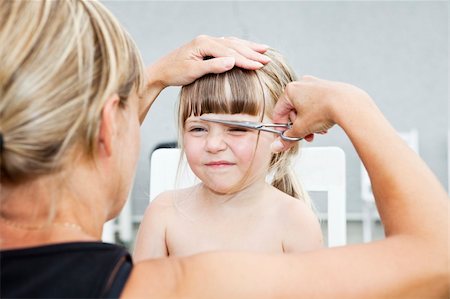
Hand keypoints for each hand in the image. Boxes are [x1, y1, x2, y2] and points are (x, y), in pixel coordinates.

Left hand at [139, 35, 269, 121]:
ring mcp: (207, 42)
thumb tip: (232, 61)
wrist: (161, 71)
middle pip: (234, 45)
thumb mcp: (193, 72)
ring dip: (248, 47)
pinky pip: (227, 45)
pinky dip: (239, 47)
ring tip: (264, 50)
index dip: (246, 60)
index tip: (259, 66)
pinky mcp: (206, 47)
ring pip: (232, 43)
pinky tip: (247, 48)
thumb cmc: (175, 73)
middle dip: (252, 53)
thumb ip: (213, 66)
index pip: (230, 52)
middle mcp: (206, 40)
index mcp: (203, 44)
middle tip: (267, 59)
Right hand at [271, 76, 369, 151]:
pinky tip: (323, 125)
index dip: (281, 128)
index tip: (284, 137)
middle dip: (298, 126)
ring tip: (316, 131)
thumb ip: (287, 138)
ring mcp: (315, 85)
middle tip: (303, 135)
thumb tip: (278, 146)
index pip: (278, 112)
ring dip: (308, 123)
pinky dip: (317, 116)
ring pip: (305, 109)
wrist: (348, 104)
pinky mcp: (326, 88)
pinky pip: (316, 104)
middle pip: (293, 110)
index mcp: (290, 90)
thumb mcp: (301, 128)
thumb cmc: (324, 110)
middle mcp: (302, 84)